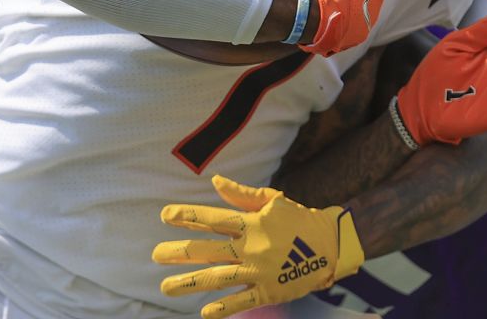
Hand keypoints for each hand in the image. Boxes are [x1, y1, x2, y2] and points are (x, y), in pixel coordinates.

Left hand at [153, 175, 364, 318]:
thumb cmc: (298, 219)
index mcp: (251, 223)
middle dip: (180, 252)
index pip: (213, 218)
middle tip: (155, 255)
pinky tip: (205, 312)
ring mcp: (259, 270)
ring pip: (218, 277)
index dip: (188, 215)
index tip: (165, 215)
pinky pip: (244, 300)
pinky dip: (225, 307)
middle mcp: (251, 246)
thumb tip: (215, 181)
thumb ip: (242, 194)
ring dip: (190, 282)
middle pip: (209, 249)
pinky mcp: (270, 290)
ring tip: (166, 287)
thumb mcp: (273, 200)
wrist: (331, 245)